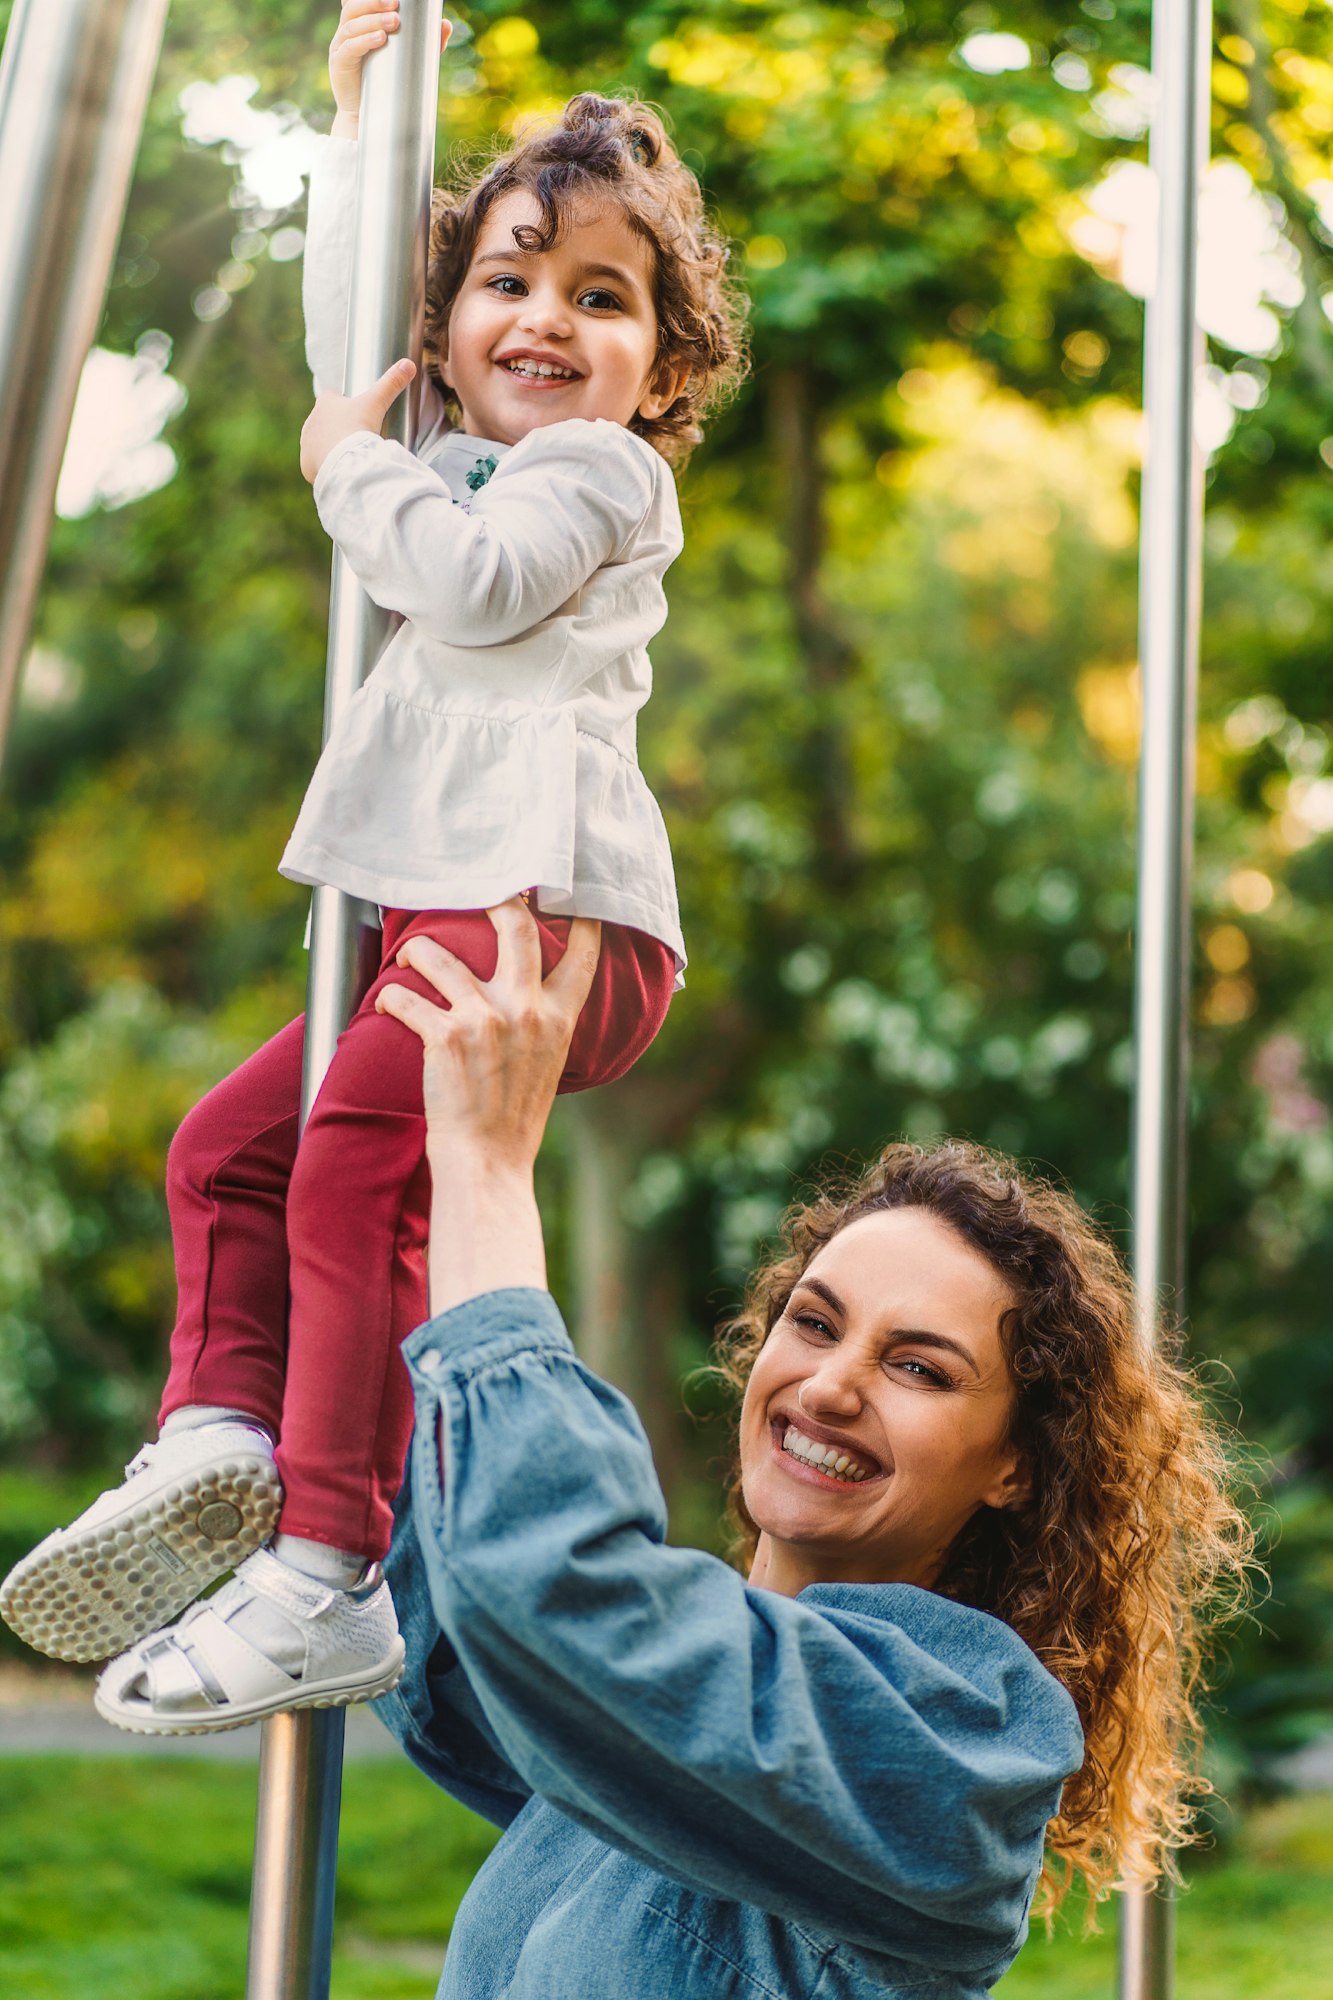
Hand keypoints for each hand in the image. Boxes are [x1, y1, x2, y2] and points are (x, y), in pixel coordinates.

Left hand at [300, 358, 415, 482]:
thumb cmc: (358, 427)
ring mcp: (307, 444)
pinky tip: (338, 470)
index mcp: (325, 403)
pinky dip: (326, 467)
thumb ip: (392, 383)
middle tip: (358, 438)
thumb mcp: (377, 403)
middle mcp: (311, 421)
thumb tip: (409, 364)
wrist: (345, 462)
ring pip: (320, 444)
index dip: (346, 406)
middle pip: (326, 422)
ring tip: (350, 456)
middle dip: (339, 428)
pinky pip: (316, 465)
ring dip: (332, 448)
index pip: (333, 399)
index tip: (359, 415)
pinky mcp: (306, 464)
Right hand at [330, 4, 452, 135]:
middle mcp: (346, 32)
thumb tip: (446, 24)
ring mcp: (339, 47)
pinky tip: (379, 39)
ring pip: (352, 26)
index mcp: (358, 25)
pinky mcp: (338, 65)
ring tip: (394, 21)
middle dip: (374, 3)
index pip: (359, 3)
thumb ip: (426, 42)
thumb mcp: (407, 59)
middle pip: (354, 9)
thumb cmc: (384, 84)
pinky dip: (364, 41)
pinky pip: (349, 47)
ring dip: (373, 20)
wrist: (364, 117)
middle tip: (396, 5)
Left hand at [375, 900, 601, 1179]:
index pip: (583, 954)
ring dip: (416, 950)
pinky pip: (405, 997)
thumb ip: (544, 1022)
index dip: (582, 916)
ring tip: (409, 955)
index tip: (569, 892)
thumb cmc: (514, 1119)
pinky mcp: (443, 1035)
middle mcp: (525, 1010)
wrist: (487, 1160)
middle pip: (515, 927)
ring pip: (438, 955)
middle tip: (481, 893)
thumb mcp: (550, 1063)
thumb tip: (531, 994)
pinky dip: (390, 998)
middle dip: (497, 899)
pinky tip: (386, 1004)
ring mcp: (484, 1019)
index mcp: (558, 1018)